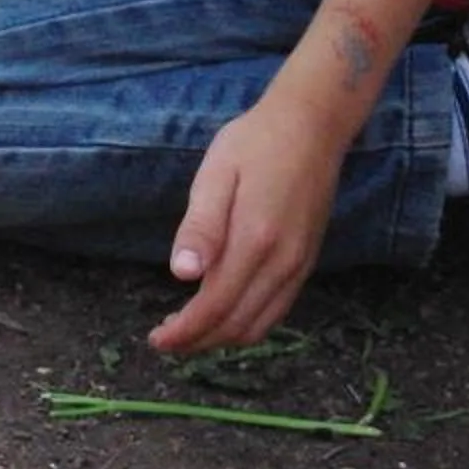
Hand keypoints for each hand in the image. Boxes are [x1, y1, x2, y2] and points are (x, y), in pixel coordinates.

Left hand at [148, 94, 345, 354]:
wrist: (311, 127)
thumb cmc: (254, 143)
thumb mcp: (216, 174)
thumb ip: (201, 227)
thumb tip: (182, 275)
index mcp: (254, 240)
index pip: (215, 306)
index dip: (184, 331)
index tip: (156, 341)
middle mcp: (282, 263)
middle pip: (236, 324)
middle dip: (198, 341)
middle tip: (165, 339)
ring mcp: (298, 265)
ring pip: (259, 325)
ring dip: (222, 337)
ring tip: (189, 332)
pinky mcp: (306, 262)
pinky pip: (278, 311)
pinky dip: (248, 325)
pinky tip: (225, 314)